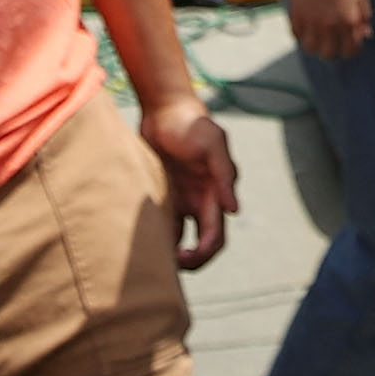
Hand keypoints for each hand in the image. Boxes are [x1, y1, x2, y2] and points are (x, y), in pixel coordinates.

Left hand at [140, 94, 238, 268]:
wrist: (163, 107)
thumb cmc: (191, 123)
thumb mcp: (212, 142)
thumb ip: (225, 174)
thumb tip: (234, 210)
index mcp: (216, 193)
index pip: (216, 235)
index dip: (204, 253)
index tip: (184, 258)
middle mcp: (201, 201)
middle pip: (202, 244)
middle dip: (191, 261)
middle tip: (167, 268)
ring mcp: (181, 199)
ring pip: (181, 238)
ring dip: (172, 253)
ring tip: (152, 262)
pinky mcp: (162, 194)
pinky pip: (162, 223)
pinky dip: (156, 237)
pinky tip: (140, 243)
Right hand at [289, 0, 371, 60]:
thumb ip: (363, 16)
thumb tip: (364, 33)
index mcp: (349, 21)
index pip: (350, 50)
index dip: (349, 48)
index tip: (347, 43)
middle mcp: (330, 25)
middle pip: (328, 54)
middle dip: (331, 49)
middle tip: (331, 41)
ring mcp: (311, 20)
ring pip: (310, 48)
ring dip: (314, 44)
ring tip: (316, 35)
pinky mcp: (296, 12)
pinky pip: (295, 34)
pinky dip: (300, 33)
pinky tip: (305, 26)